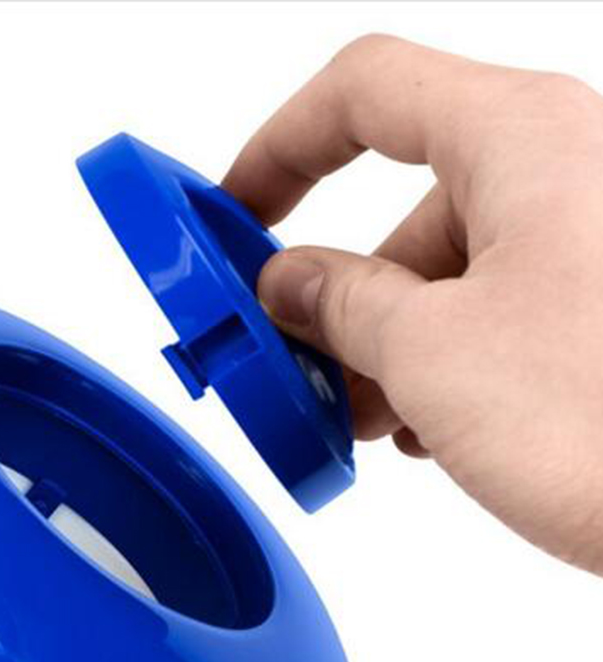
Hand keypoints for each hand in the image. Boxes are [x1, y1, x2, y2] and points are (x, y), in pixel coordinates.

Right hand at [224, 34, 602, 574]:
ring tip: (361, 418)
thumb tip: (292, 285)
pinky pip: (499, 309)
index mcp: (522, 140)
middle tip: (293, 362)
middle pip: (408, 204)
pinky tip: (426, 427)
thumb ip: (339, 303)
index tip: (234, 212)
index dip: (280, 146)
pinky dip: (443, 361)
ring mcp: (591, 242)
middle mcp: (567, 173)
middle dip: (338, 292)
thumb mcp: (427, 353)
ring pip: (452, 269)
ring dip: (385, 343)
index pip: (364, 94)